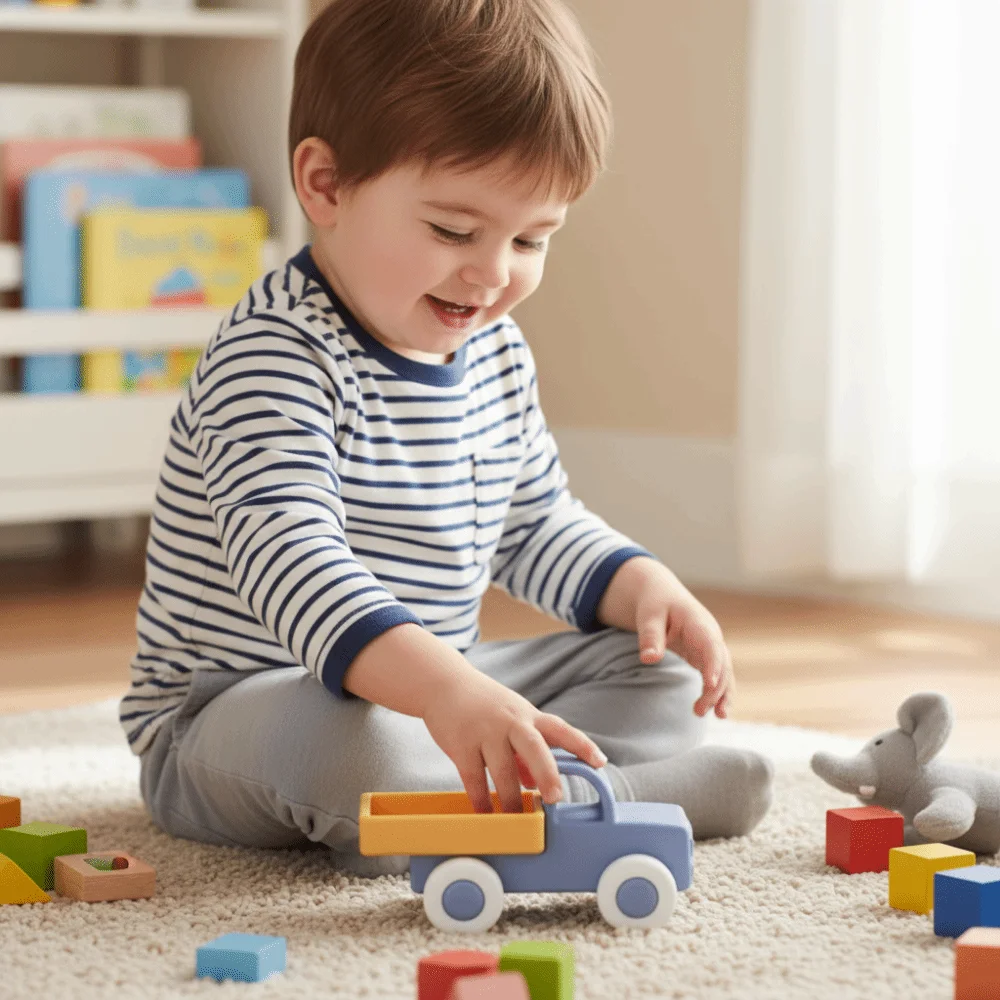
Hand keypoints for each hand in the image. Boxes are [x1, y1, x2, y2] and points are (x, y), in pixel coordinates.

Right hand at [422, 667, 606, 813]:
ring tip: (515, 817)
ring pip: (503, 770)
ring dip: (511, 798)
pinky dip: (481, 798)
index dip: (582, 745)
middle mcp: (510, 721)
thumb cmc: (484, 704)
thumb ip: (525, 750)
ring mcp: (485, 732)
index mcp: (528, 715)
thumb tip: (535, 783)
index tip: (600, 762)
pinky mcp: (461, 744)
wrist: (444, 684)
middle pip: (535, 747)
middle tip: (554, 798)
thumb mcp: (511, 719)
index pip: (561, 729)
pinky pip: (474, 778)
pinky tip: (486, 811)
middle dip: (548, 773)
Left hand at [599, 557, 734, 717]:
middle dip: (717, 688)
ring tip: (720, 717)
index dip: (713, 664)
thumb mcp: (648, 615)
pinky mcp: (705, 656)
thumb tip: (648, 659)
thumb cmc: (655, 603)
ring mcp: (711, 646)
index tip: (710, 684)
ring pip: (724, 672)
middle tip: (700, 711)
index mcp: (699, 623)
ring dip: (722, 694)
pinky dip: (717, 692)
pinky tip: (714, 710)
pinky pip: (716, 675)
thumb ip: (650, 636)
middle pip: (721, 664)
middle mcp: (711, 636)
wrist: (661, 594)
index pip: (711, 646)